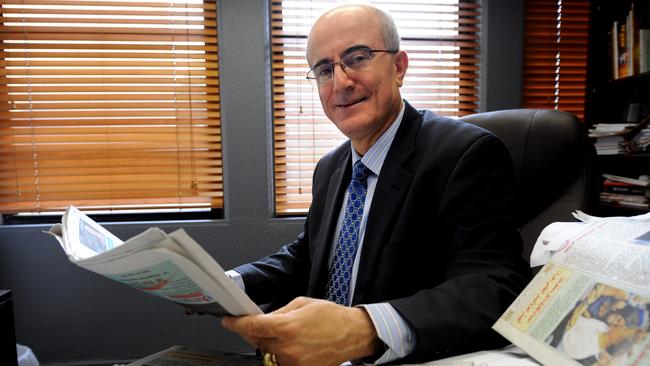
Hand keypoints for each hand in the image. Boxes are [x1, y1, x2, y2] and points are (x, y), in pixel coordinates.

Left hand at [221, 297, 380, 365]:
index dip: (237, 324)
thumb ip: (278, 312)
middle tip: (267, 324)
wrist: (353, 334)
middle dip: (257, 332)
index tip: (229, 321)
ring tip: (289, 334)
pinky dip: (282, 353)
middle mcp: (288, 347)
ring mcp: (293, 362)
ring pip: (268, 352)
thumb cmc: (331, 317)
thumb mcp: (302, 303)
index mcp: (287, 327)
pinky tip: (294, 344)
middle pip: (257, 341)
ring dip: (271, 343)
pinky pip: (281, 362)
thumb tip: (262, 318)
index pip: (251, 327)